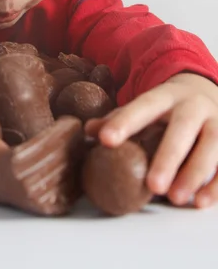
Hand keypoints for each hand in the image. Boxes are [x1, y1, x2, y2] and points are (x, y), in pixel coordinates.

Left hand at [85, 73, 217, 207]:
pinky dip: (216, 185)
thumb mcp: (146, 106)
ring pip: (212, 146)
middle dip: (168, 157)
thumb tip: (87, 131)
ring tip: (176, 198)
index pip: (143, 106)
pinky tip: (201, 202)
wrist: (206, 89)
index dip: (124, 121)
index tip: (104, 140)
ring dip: (194, 173)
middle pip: (182, 129)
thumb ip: (119, 118)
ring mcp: (217, 121)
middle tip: (152, 186)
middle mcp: (193, 106)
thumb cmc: (167, 107)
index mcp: (165, 96)